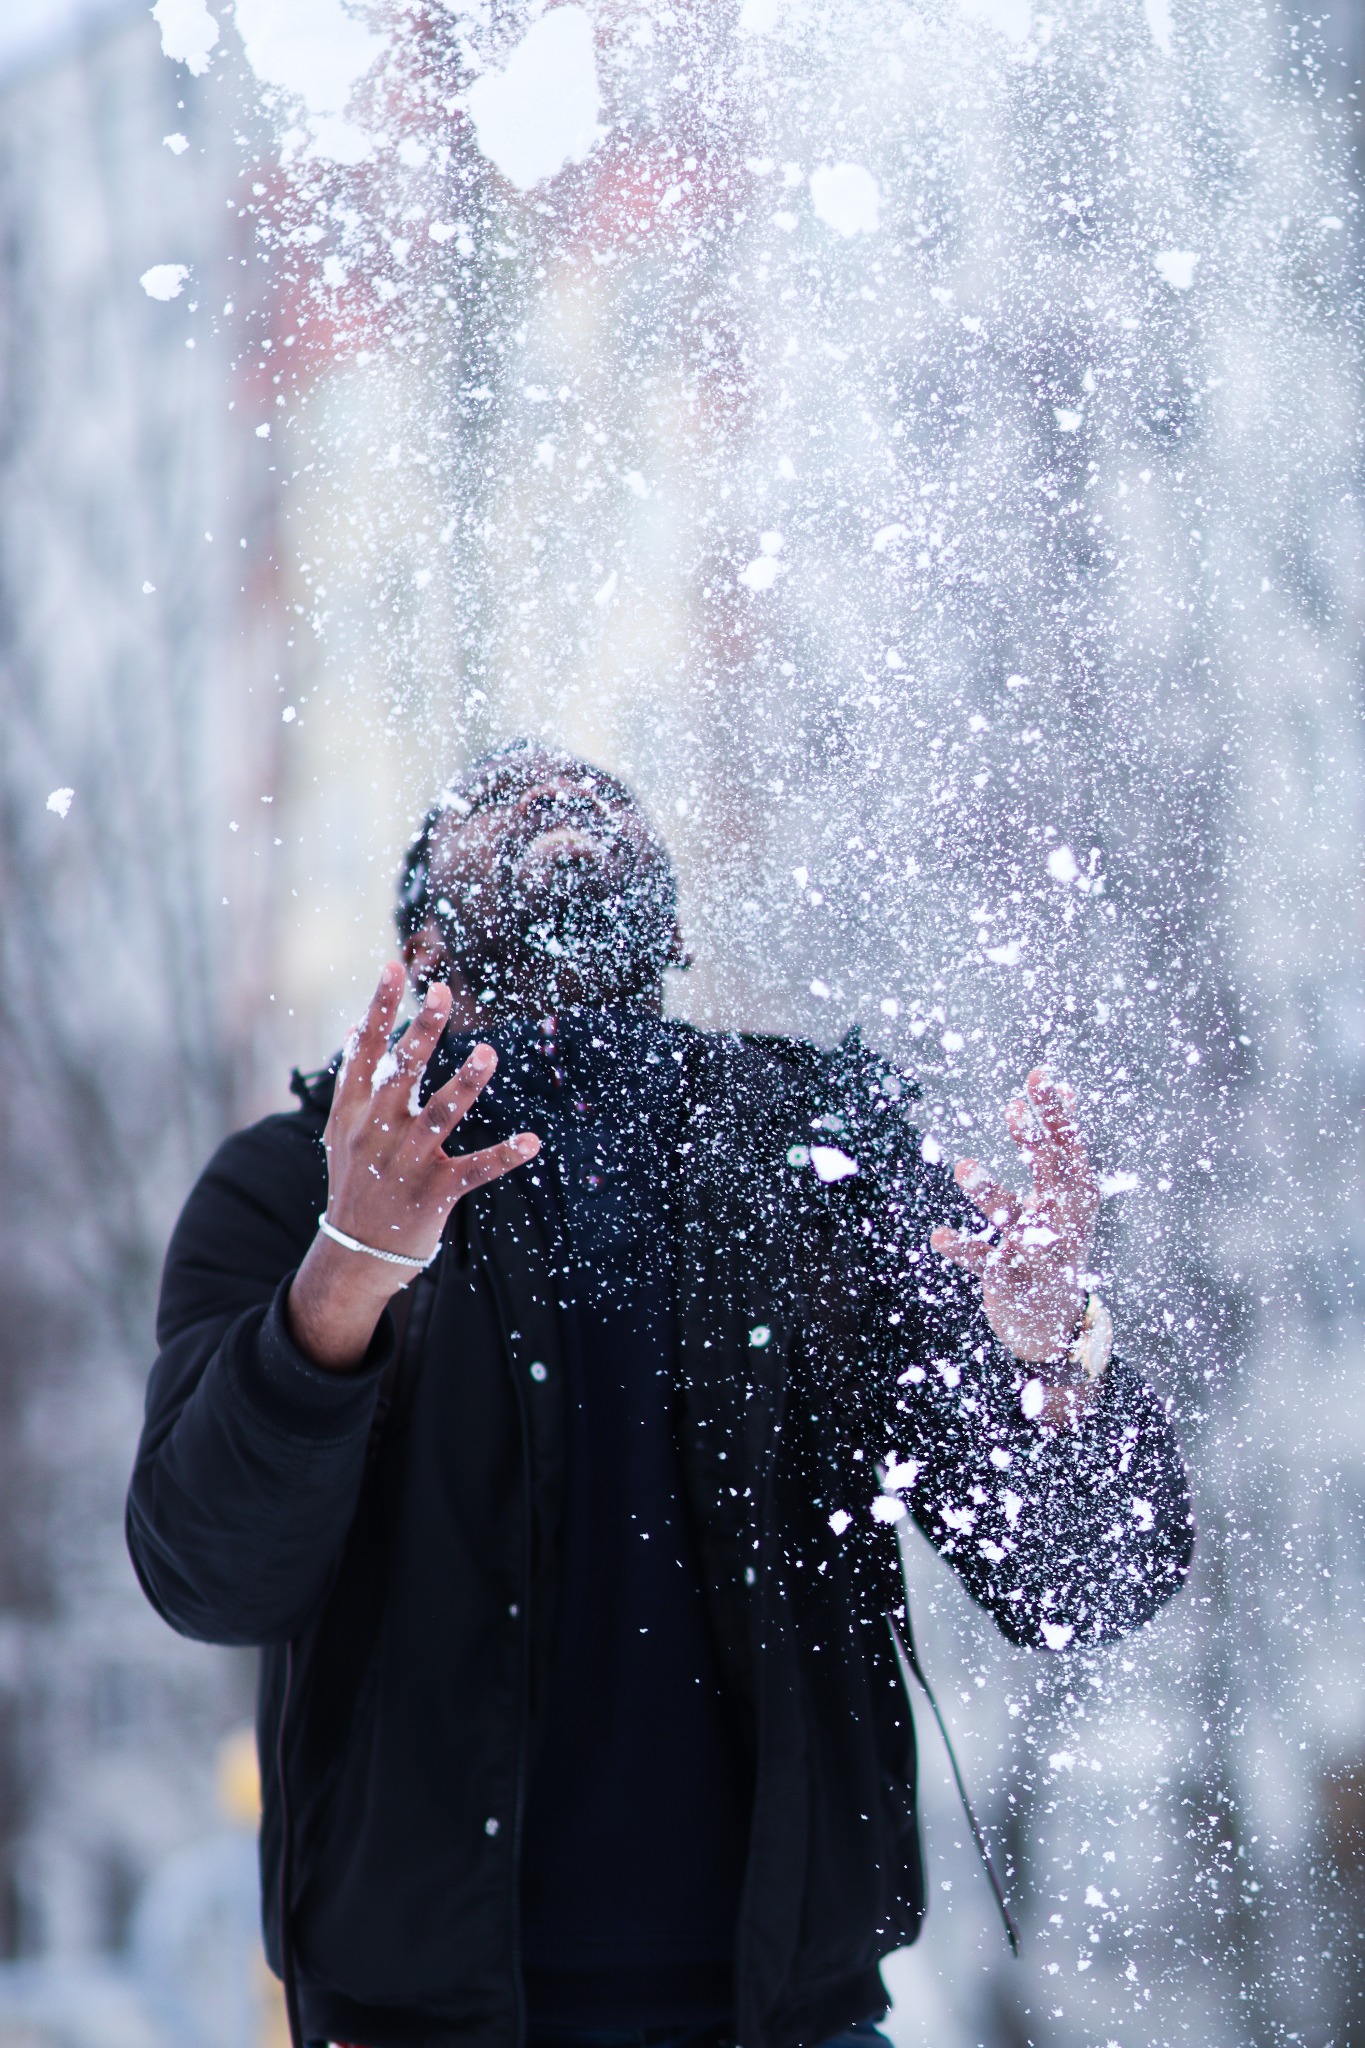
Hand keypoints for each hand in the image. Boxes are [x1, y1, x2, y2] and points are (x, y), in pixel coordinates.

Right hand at [286, 963, 539, 1370]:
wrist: (355, 1254)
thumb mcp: (339, 1132)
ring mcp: (407, 1163)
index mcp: (353, 1113)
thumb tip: (358, 1026)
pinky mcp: (436, 1192)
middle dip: (422, 1032)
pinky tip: (532, 1142)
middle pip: (401, 1074)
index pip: (365, 1051)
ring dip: (464, 1084)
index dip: (379, 1008)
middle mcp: (377, 1133)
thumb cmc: (355, 1182)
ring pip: (439, 1116)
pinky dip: (504, 1156)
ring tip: (488, 1054)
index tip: (393, 967)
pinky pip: (475, 1169)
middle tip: (442, 992)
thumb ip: (352, 1082)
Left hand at [929, 1067, 1098, 1369]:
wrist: (1054, 1323)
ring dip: (989, 1193)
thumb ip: (1054, 1148)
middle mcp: (1061, 1220)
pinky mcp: (1012, 1278)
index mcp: (1075, 1196)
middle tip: (1014, 1108)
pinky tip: (939, 1236)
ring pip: (1012, 1217)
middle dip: (1035, 1140)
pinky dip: (962, 1248)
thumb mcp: (1061, 1195)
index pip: (1069, 1147)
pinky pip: (983, 1259)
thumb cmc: (1055, 1242)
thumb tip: (1055, 1092)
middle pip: (1050, 1175)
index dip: (1057, 1113)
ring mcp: (1037, 1250)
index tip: (1041, 1076)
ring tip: (964, 1166)